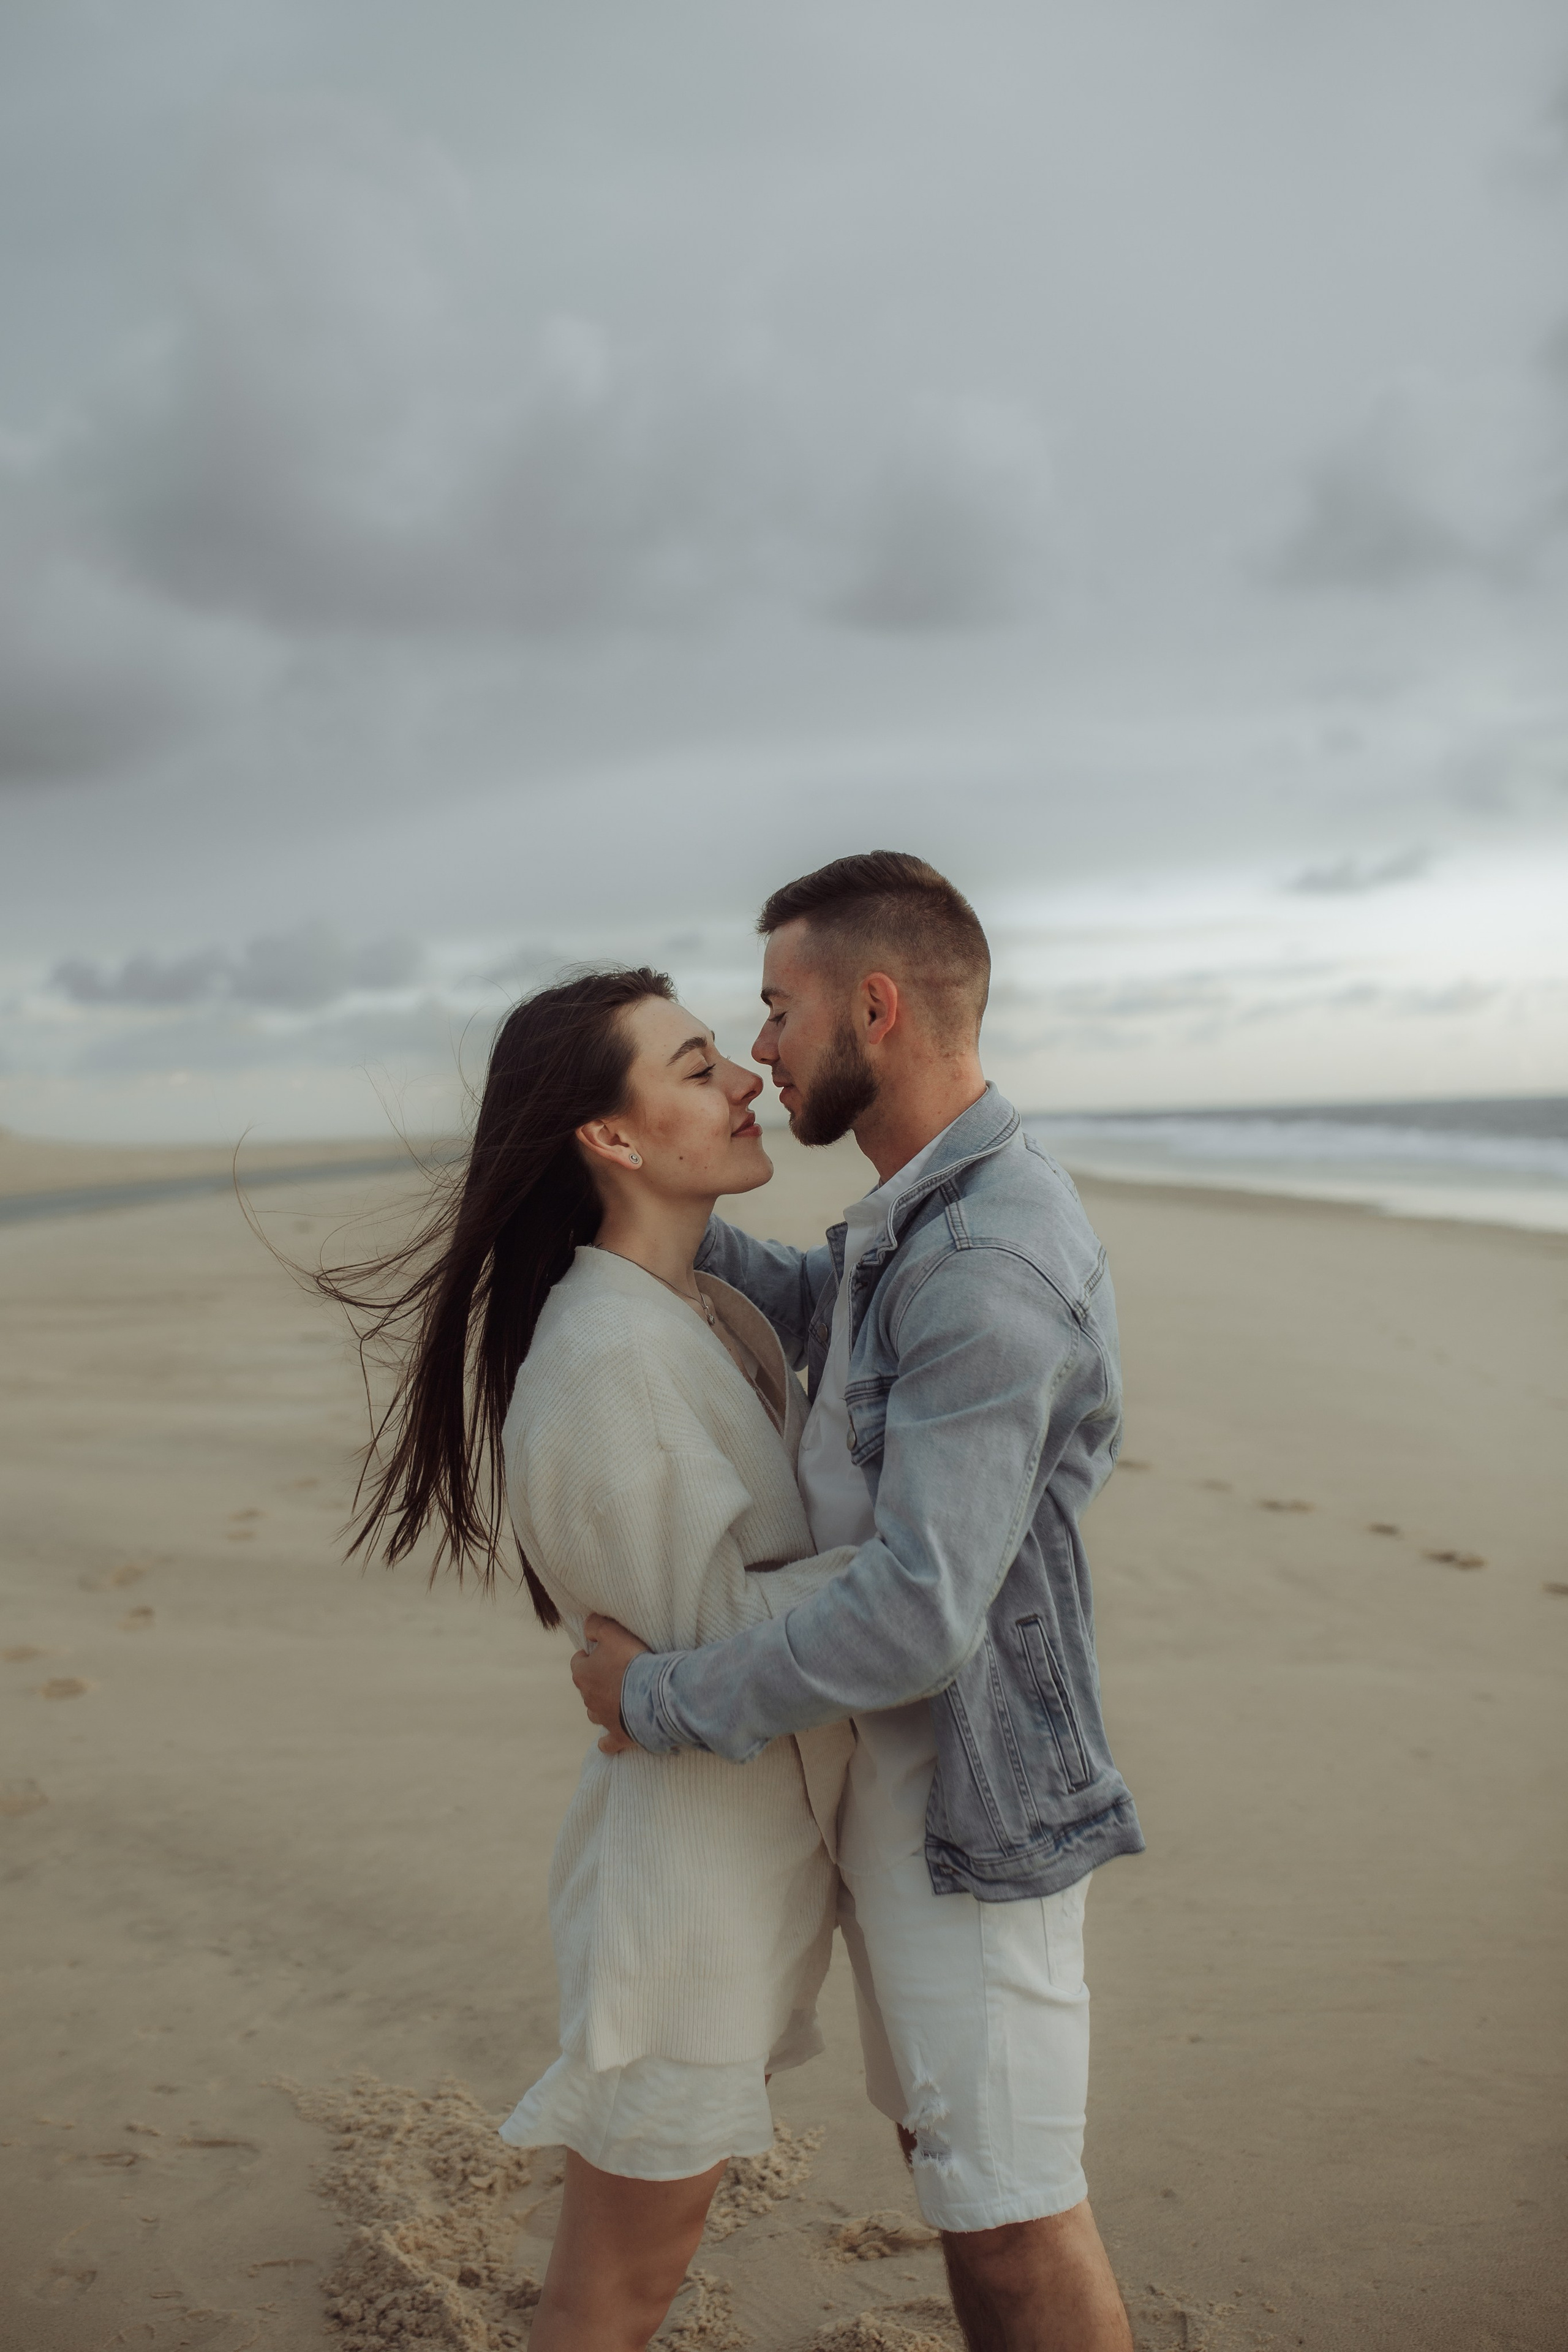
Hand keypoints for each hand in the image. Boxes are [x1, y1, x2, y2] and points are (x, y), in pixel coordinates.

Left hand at [570, 1613, 651, 1754]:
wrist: (652, 1696)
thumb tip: (587, 1626)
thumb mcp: (613, 1632)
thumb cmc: (632, 1662)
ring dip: (602, 1707)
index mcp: (583, 1674)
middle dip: (597, 1680)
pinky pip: (607, 1743)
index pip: (577, 1662)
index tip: (598, 1651)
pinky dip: (607, 1742)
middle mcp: (588, 1698)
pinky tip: (608, 1742)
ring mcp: (602, 1719)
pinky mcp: (618, 1735)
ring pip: (594, 1713)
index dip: (587, 1656)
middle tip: (615, 1672)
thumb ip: (596, 1625)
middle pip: (586, 1688)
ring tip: (617, 1700)